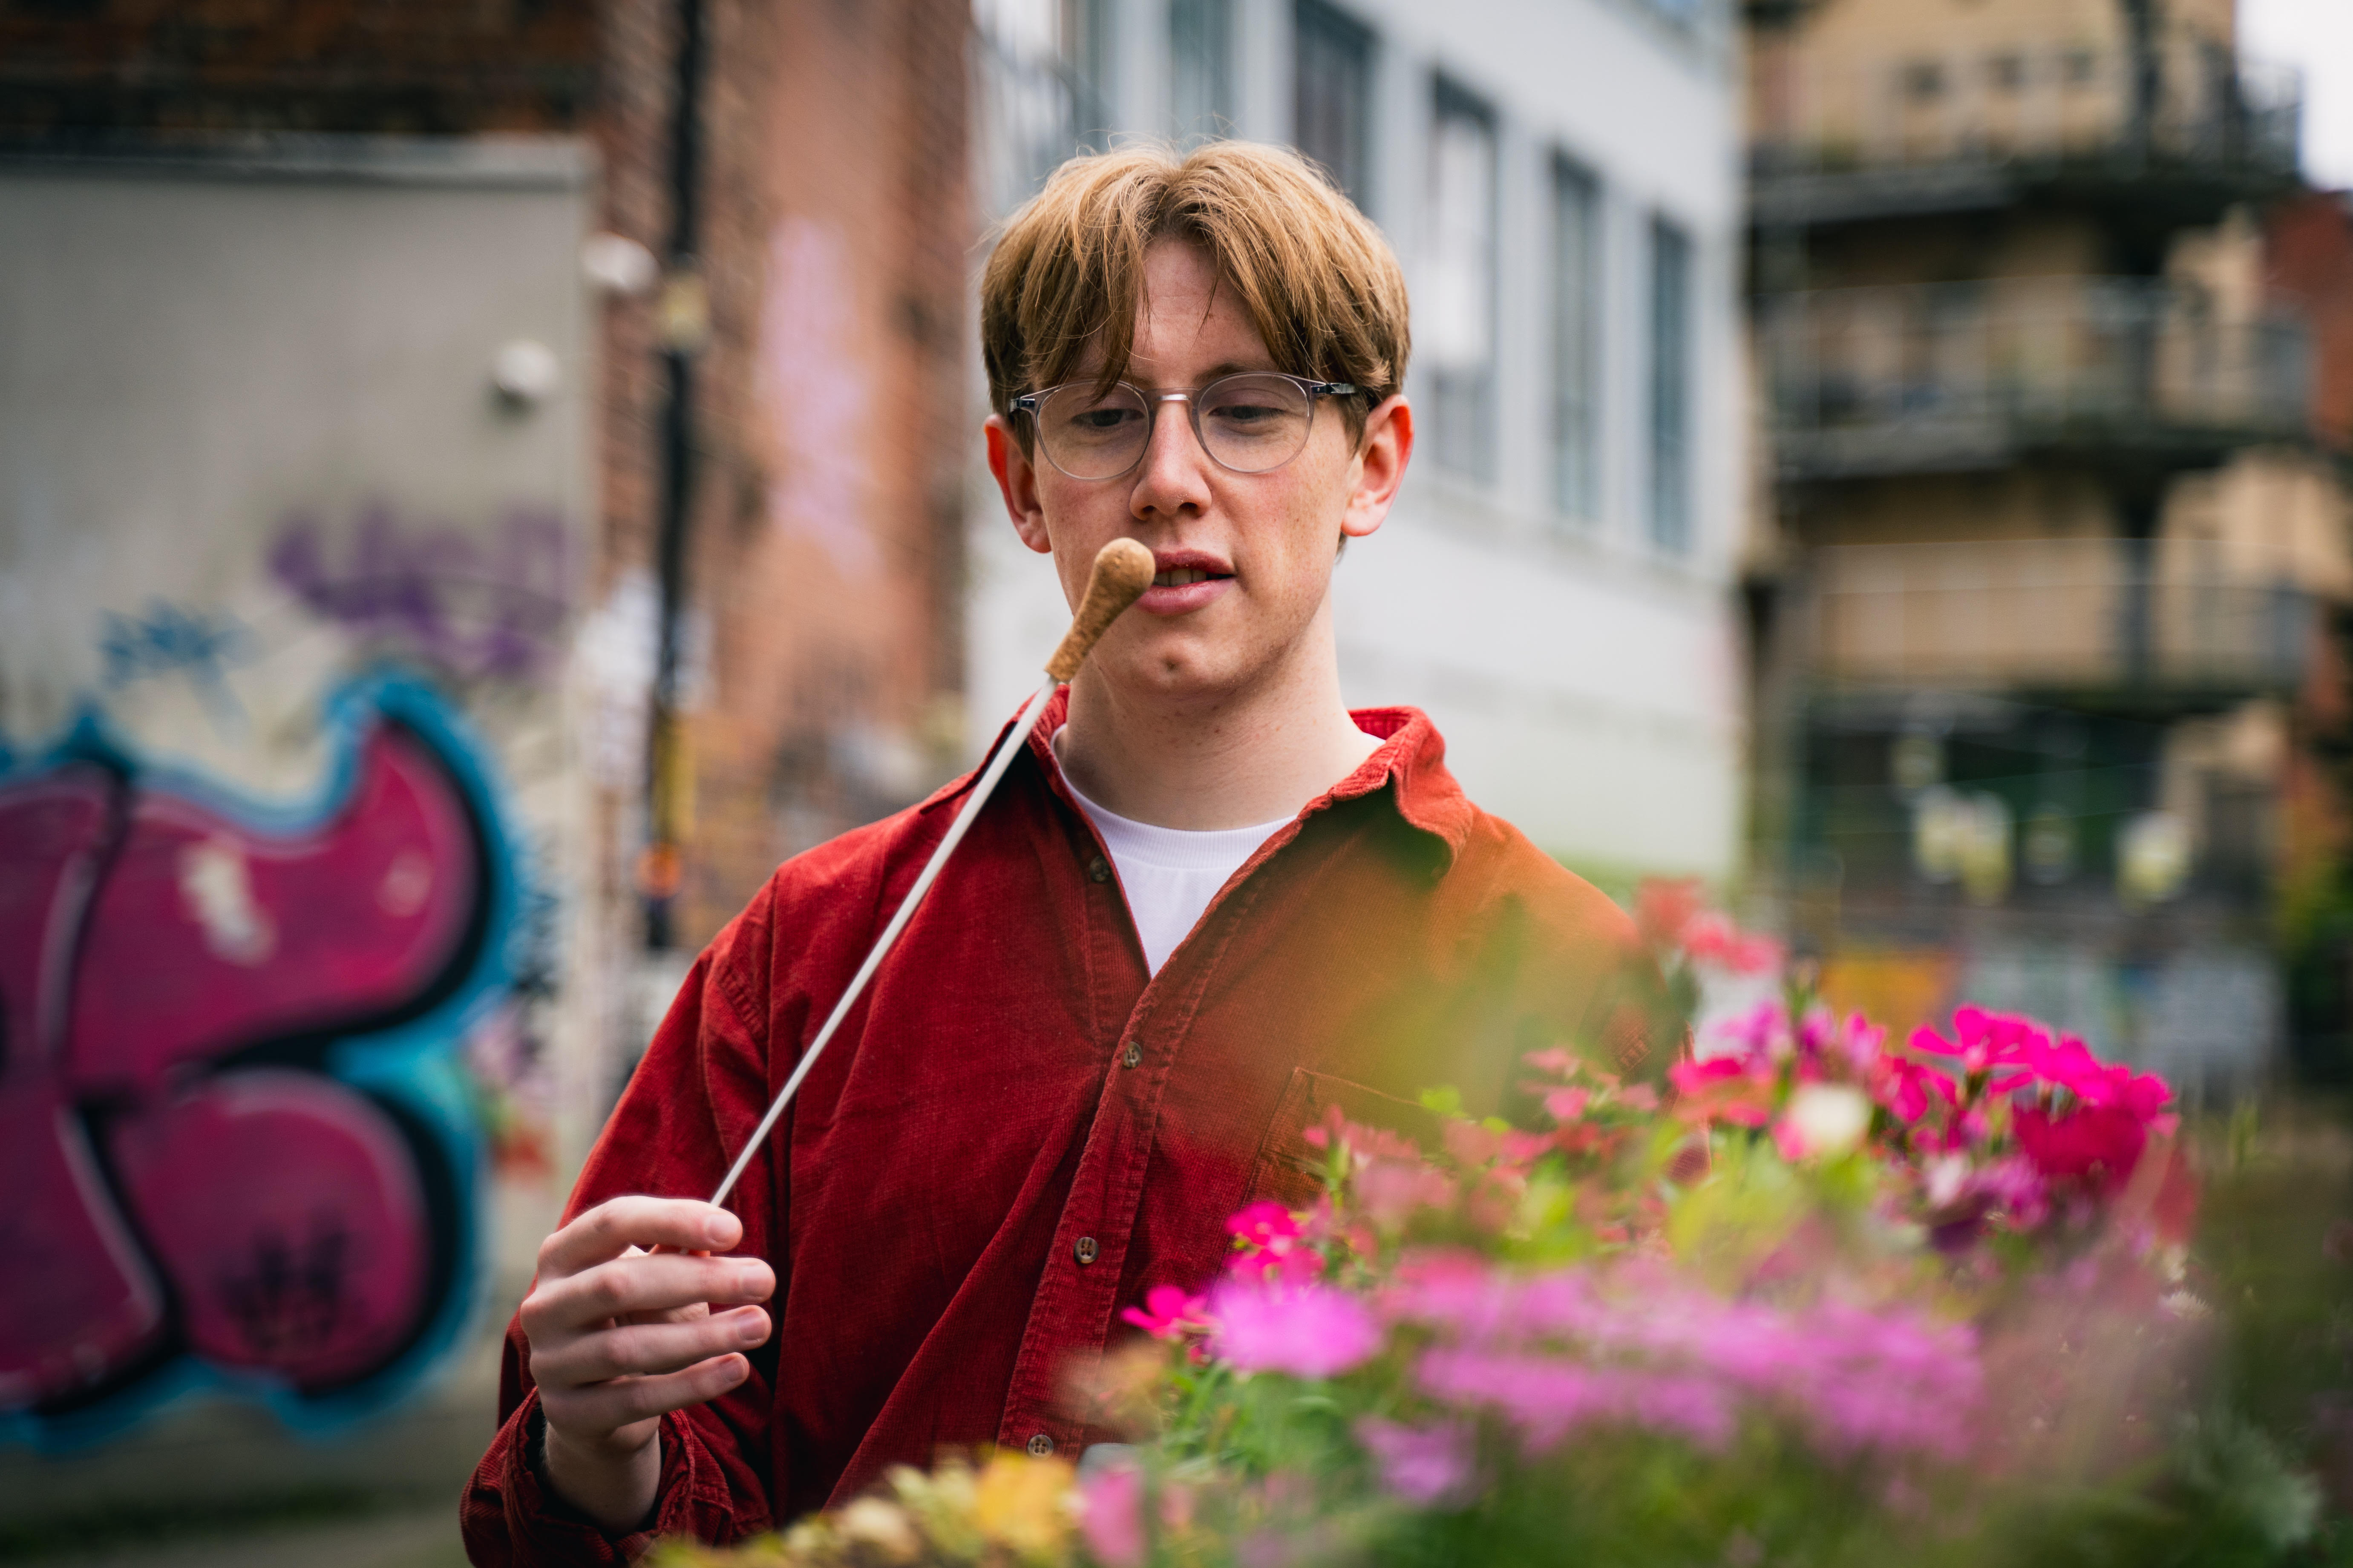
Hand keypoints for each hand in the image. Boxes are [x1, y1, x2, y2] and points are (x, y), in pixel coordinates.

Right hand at [519, 1197, 774, 1531]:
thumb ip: (680, 1251)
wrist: (600, 1401)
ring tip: (760, 1325)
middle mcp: (545, 1305)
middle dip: (699, 1280)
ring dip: (703, 1336)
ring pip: (627, 1349)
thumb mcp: (654, 1277)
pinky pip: (635, 1399)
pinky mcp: (568, 1413)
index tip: (734, 1231)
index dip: (673, 1220)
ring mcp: (550, 1362)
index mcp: (563, 1254)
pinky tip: (735, 1368)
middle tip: (764, 1280)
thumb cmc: (636, 1318)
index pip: (613, 1222)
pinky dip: (691, 1383)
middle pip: (619, 1284)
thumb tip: (722, 1236)